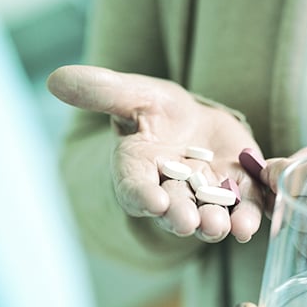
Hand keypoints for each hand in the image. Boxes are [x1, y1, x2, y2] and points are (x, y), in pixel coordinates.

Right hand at [47, 65, 263, 242]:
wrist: (194, 124)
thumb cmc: (156, 111)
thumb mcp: (133, 95)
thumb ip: (103, 92)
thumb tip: (56, 80)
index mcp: (138, 170)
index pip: (135, 187)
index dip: (142, 196)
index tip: (152, 201)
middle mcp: (170, 190)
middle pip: (173, 208)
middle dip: (180, 216)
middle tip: (187, 223)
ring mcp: (205, 197)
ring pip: (208, 215)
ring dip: (214, 223)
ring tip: (220, 227)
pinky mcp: (237, 193)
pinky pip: (242, 209)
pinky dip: (247, 219)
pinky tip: (250, 225)